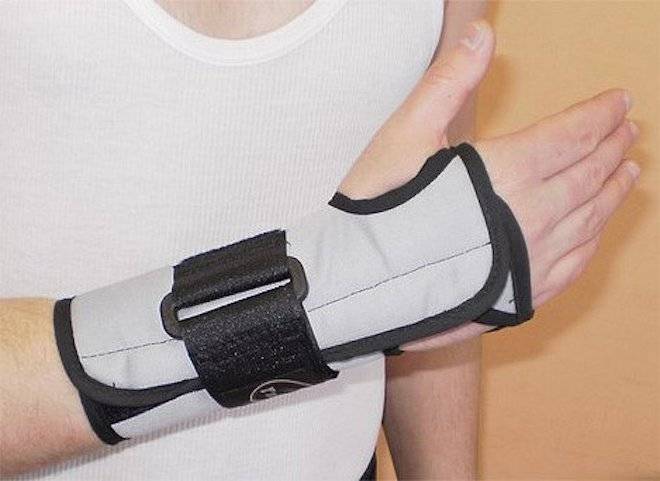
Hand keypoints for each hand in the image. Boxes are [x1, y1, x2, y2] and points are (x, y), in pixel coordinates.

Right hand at [338, 20, 638, 349]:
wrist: (358, 286)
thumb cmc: (375, 210)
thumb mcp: (404, 136)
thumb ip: (448, 83)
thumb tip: (481, 35)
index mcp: (506, 173)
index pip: (570, 136)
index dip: (598, 115)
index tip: (619, 101)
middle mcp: (530, 218)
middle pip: (589, 176)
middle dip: (612, 148)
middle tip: (630, 132)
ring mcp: (532, 262)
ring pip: (591, 220)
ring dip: (614, 192)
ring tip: (629, 173)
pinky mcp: (522, 295)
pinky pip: (576, 264)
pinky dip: (595, 239)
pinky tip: (597, 230)